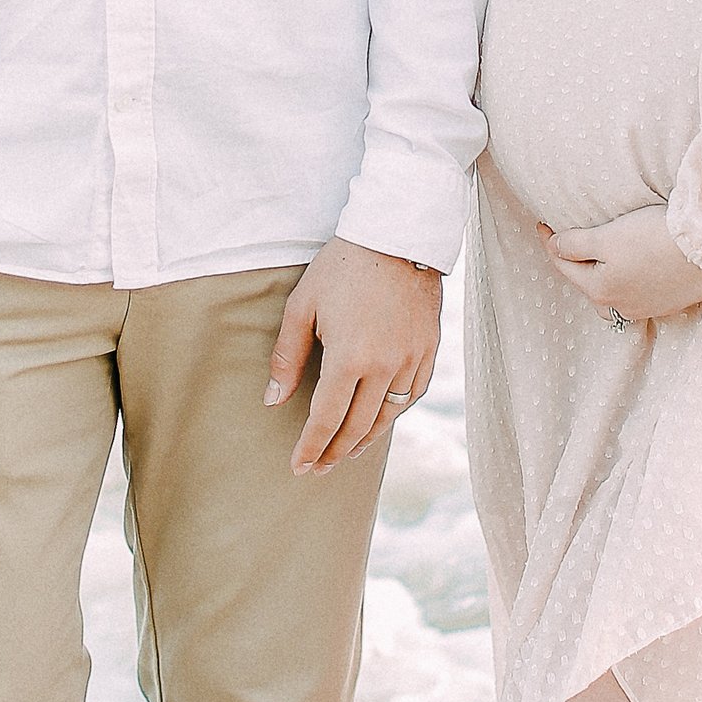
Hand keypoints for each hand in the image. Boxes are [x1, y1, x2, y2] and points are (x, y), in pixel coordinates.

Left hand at [265, 237, 442, 476]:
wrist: (397, 234)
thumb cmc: (343, 266)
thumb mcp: (302, 306)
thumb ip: (287, 357)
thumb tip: (273, 400)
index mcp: (349, 358)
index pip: (326, 419)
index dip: (311, 448)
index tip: (299, 468)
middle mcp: (384, 366)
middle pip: (358, 427)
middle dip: (334, 452)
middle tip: (317, 468)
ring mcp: (411, 359)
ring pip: (388, 416)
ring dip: (364, 440)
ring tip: (345, 453)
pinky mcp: (429, 349)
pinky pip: (412, 394)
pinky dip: (394, 414)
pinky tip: (380, 420)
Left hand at [538, 206, 701, 327]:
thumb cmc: (654, 238)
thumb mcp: (608, 237)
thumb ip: (576, 244)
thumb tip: (554, 247)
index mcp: (600, 290)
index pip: (565, 265)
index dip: (551, 242)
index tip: (543, 222)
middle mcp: (623, 306)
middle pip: (589, 285)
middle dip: (577, 265)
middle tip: (571, 241)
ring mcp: (650, 307)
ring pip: (615, 296)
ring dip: (605, 281)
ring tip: (604, 263)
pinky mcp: (673, 302)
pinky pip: (641, 295)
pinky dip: (632, 283)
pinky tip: (639, 269)